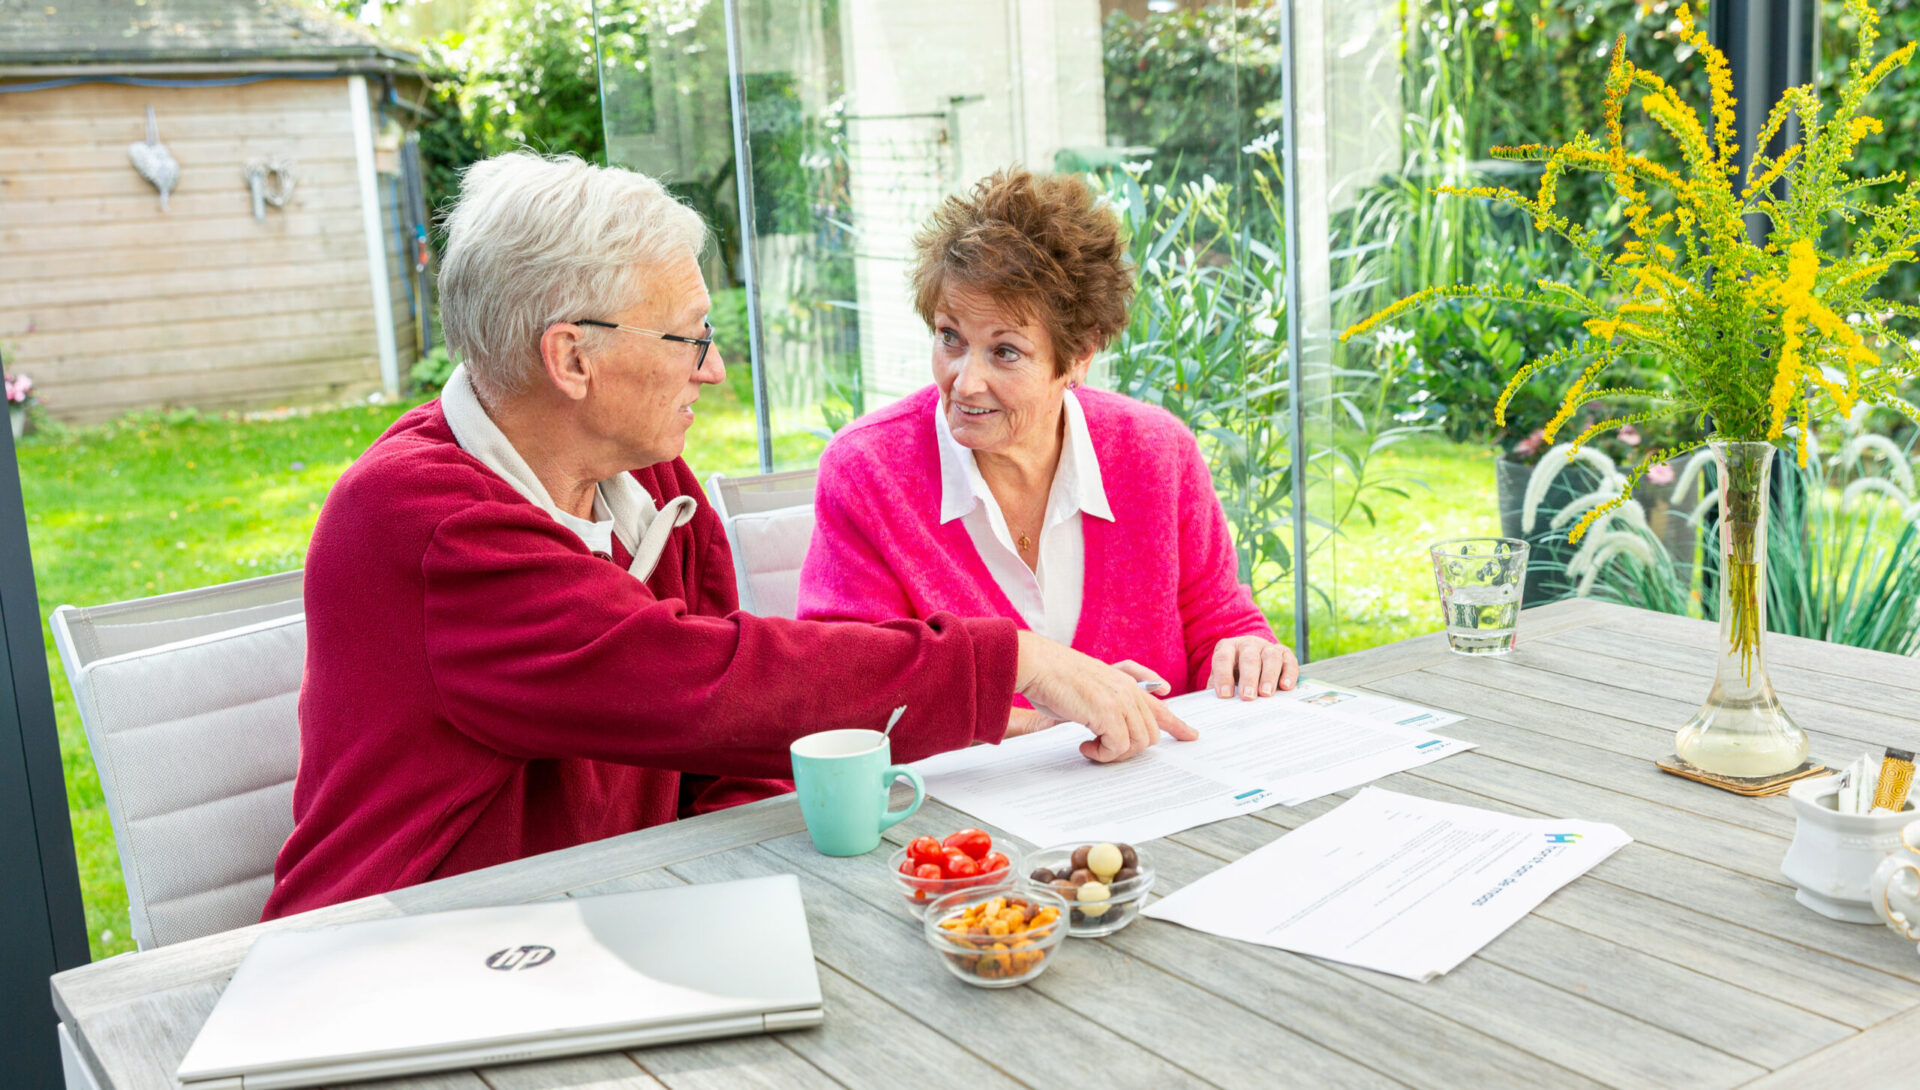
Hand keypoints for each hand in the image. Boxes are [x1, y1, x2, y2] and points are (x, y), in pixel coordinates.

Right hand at [1013, 632, 1197, 761]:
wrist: (1037, 666)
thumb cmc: (1052, 679)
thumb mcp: (1087, 689)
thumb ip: (1106, 704)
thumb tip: (1108, 731)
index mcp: (1126, 683)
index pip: (1160, 707)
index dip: (1177, 724)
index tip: (1191, 735)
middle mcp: (1129, 690)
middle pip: (1151, 733)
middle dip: (1130, 749)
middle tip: (1103, 750)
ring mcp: (1120, 700)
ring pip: (1138, 743)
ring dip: (1114, 753)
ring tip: (1091, 746)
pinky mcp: (1108, 713)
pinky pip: (1118, 747)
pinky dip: (1101, 754)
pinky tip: (1084, 745)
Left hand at [1207, 635, 1298, 699]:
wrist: (1251, 661)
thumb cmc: (1233, 673)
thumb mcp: (1222, 678)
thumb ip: (1219, 688)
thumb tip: (1217, 707)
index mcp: (1227, 648)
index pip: (1223, 658)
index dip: (1223, 676)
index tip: (1225, 695)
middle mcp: (1248, 644)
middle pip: (1249, 658)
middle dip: (1248, 678)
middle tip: (1247, 696)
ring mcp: (1267, 647)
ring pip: (1270, 657)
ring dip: (1269, 676)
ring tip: (1266, 694)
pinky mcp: (1284, 653)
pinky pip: (1289, 660)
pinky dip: (1289, 673)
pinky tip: (1286, 686)